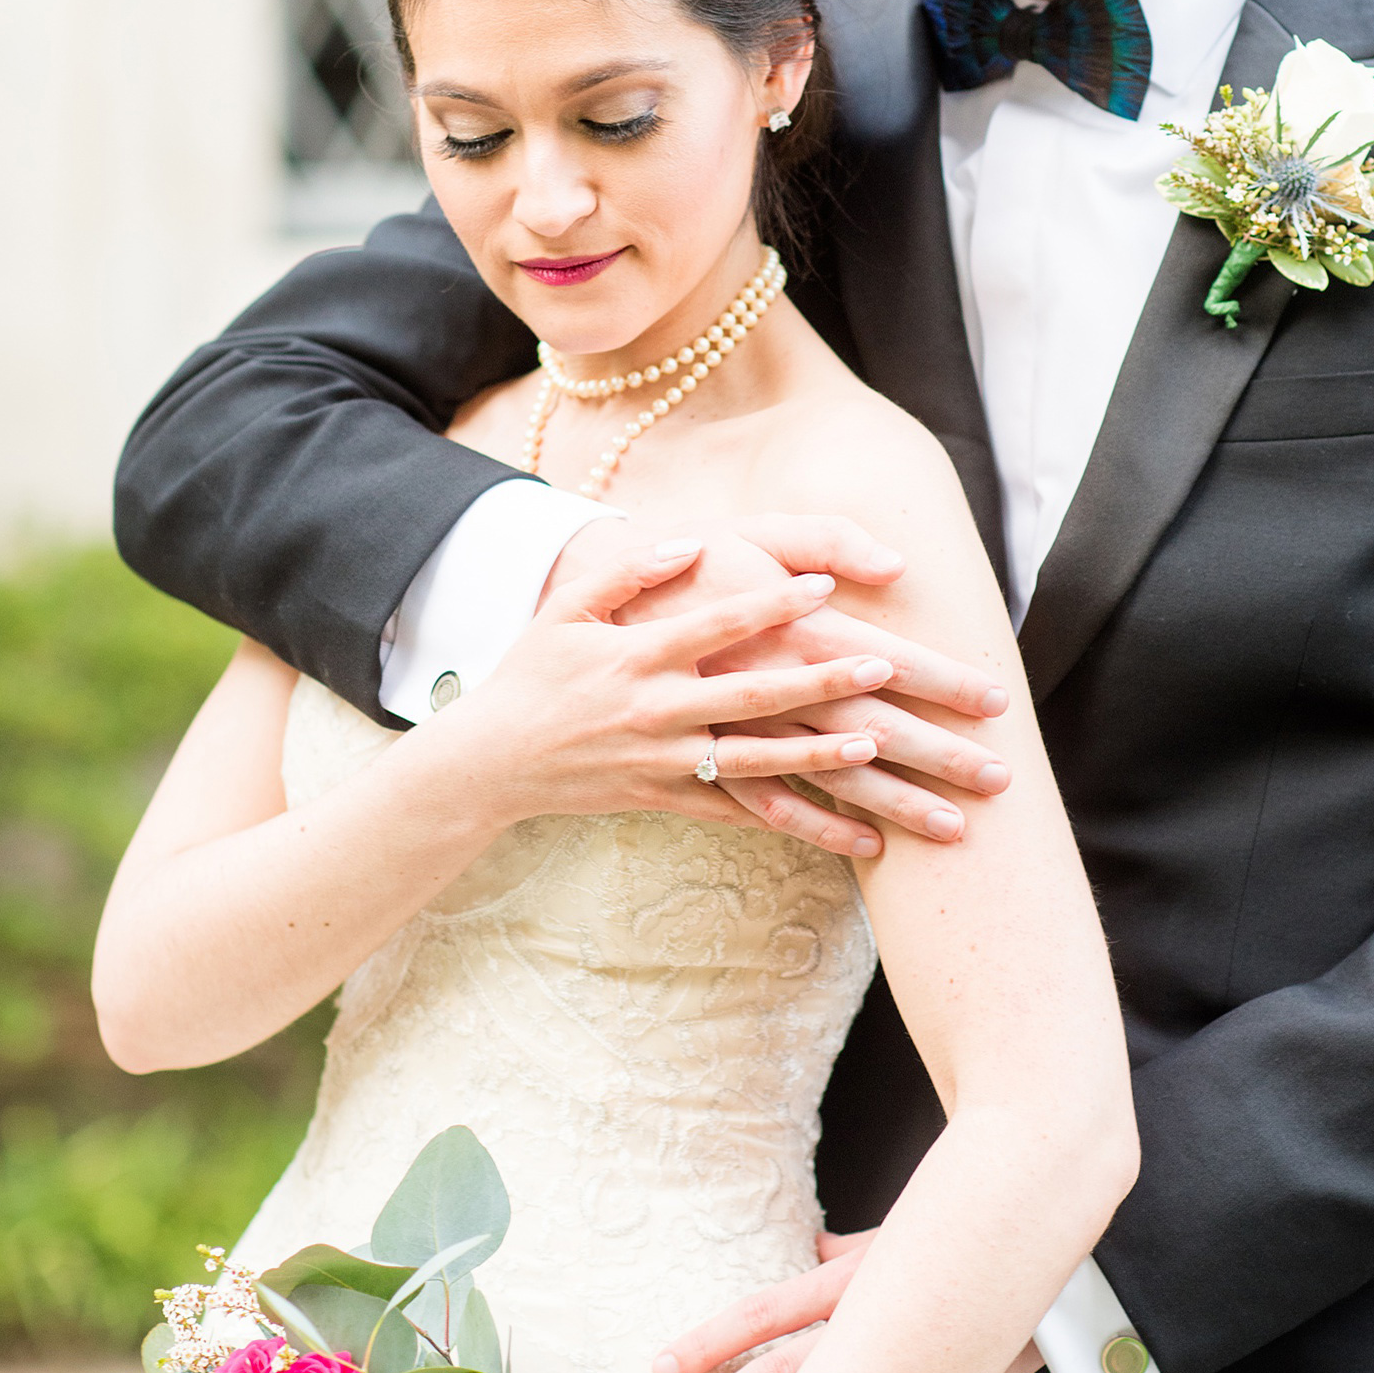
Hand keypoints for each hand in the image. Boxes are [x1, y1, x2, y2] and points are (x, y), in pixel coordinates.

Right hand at [441, 542, 903, 853]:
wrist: (491, 762)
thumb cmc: (533, 673)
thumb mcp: (567, 610)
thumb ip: (628, 572)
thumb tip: (689, 544)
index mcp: (636, 656)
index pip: (715, 624)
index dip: (769, 605)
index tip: (823, 587)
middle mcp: (656, 710)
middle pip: (751, 696)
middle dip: (819, 682)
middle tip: (882, 667)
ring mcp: (664, 761)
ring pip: (753, 762)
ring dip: (817, 756)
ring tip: (874, 746)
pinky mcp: (667, 799)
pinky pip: (738, 813)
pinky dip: (791, 821)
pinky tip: (846, 828)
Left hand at [652, 1230, 1042, 1372]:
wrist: (1055, 1257)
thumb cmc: (972, 1239)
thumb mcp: (907, 1237)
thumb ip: (856, 1247)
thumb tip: (815, 1239)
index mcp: (859, 1276)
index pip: (770, 1310)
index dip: (716, 1338)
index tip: (665, 1366)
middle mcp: (873, 1321)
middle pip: (784, 1372)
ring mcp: (903, 1362)